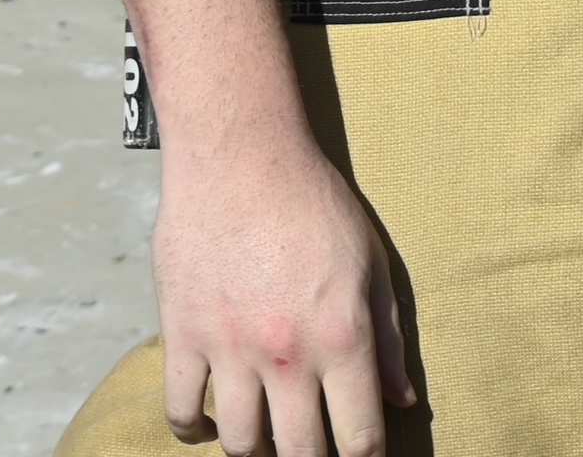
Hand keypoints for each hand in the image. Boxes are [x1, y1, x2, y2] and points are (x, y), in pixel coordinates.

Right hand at [153, 128, 415, 453]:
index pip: (359, 436)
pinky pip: (180, 411)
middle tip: (314, 451)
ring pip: (240, 444)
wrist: (241, 155)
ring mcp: (230, 349)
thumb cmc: (314, 201)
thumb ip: (388, 337)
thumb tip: (402, 400)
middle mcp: (287, 354)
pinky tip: (212, 423)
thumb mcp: (370, 261)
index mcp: (342, 335)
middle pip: (300, 453)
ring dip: (256, 451)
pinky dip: (193, 430)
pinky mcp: (183, 336)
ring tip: (269, 440)